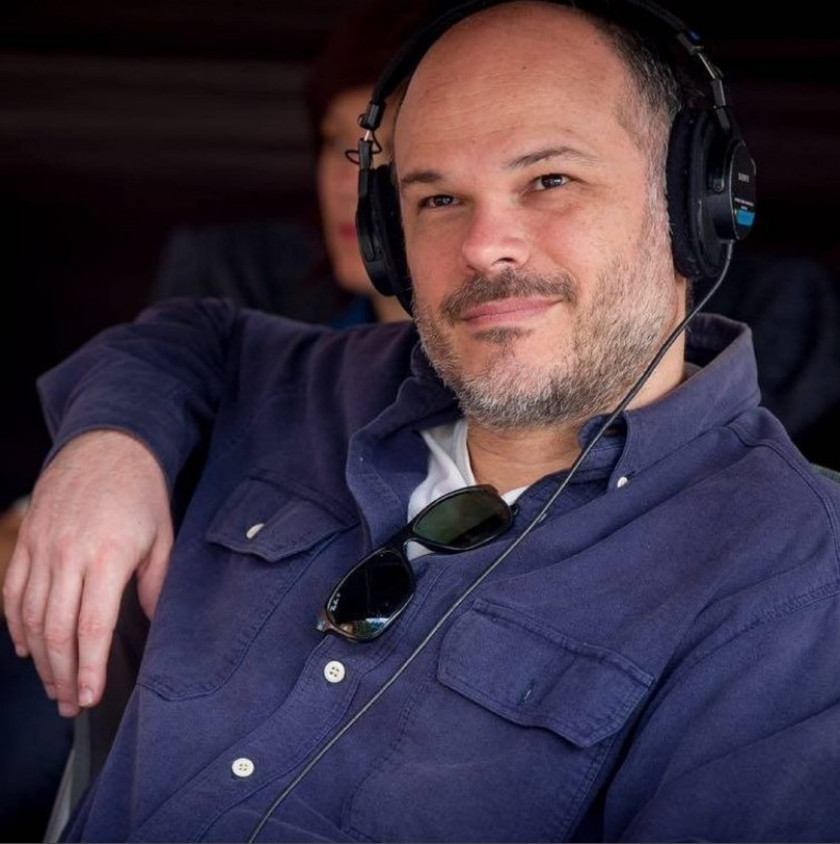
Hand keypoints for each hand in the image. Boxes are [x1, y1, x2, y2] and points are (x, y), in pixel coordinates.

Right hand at [2, 429, 172, 716]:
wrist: (108, 445)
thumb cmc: (141, 493)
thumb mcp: (163, 536)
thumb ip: (155, 583)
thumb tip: (151, 621)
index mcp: (107, 557)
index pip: (92, 627)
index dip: (89, 668)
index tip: (90, 696)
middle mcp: (68, 555)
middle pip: (55, 630)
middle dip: (62, 674)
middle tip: (71, 703)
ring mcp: (42, 547)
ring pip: (28, 616)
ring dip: (38, 658)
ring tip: (53, 684)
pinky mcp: (27, 540)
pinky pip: (12, 591)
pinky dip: (15, 625)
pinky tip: (26, 648)